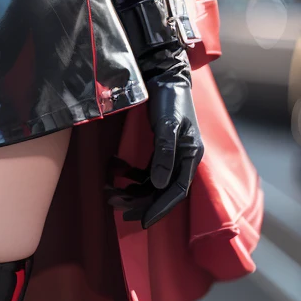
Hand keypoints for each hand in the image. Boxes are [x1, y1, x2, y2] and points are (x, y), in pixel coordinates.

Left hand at [107, 69, 204, 226]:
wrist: (163, 77)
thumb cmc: (169, 100)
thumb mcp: (167, 125)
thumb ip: (164, 154)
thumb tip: (160, 185)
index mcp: (191, 156)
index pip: (177, 192)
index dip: (160, 209)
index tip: (142, 222)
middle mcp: (183, 159)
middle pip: (162, 191)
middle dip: (140, 203)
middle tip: (115, 207)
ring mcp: (171, 156)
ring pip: (152, 184)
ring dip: (132, 191)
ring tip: (110, 193)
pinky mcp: (159, 150)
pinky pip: (145, 172)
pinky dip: (131, 176)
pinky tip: (114, 172)